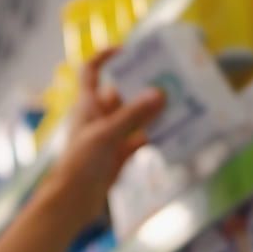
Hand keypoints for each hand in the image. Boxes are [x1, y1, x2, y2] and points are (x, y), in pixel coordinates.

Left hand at [36, 48, 165, 231]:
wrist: (72, 201)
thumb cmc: (80, 163)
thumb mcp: (106, 135)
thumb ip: (133, 115)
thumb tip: (160, 93)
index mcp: (87, 104)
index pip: (91, 71)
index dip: (105, 57)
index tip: (127, 50)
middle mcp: (98, 116)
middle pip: (122, 93)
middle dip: (143, 86)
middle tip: (170, 78)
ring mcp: (110, 136)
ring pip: (135, 117)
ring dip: (153, 111)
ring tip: (180, 101)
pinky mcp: (119, 154)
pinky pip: (141, 139)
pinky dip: (156, 135)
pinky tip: (175, 132)